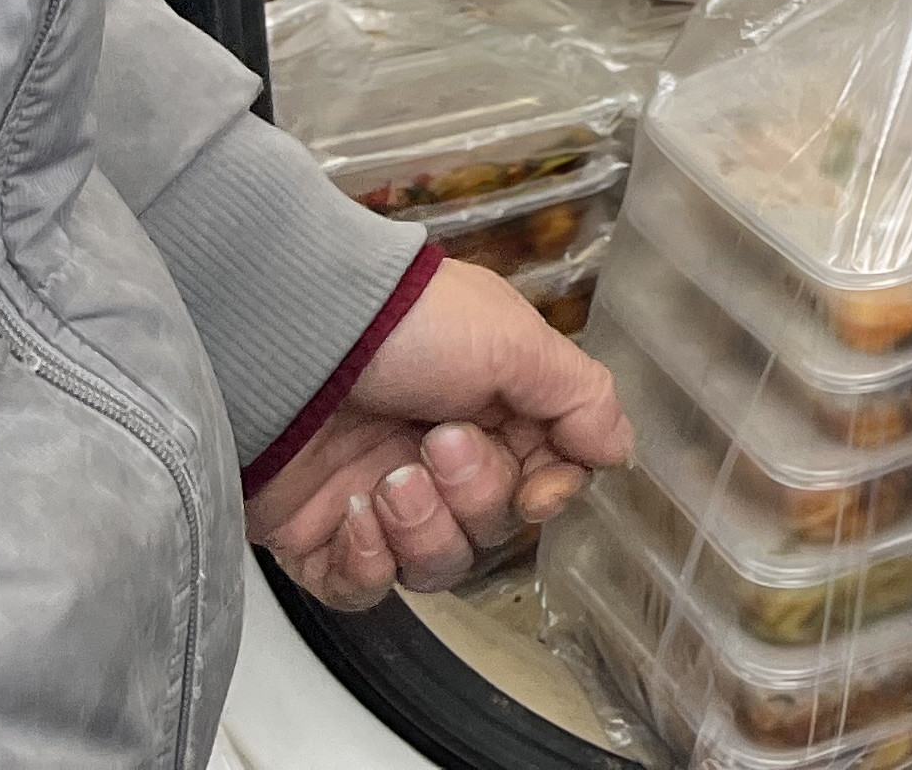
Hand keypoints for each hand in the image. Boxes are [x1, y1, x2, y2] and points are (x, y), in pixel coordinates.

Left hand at [246, 258, 631, 607]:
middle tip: (437, 442)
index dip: (547, 494)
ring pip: (436, 565)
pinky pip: (363, 588)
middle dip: (474, 494)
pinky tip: (355, 513)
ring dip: (424, 529)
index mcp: (492, 412)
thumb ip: (579, 398)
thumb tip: (620, 451)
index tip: (538, 487)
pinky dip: (367, 562)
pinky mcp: (322, 538)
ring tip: (390, 480)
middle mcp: (440, 460)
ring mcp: (381, 503)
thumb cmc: (408, 323)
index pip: (543, 482)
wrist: (292, 338)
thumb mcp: (515, 340)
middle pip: (492, 527)